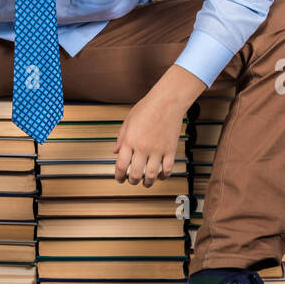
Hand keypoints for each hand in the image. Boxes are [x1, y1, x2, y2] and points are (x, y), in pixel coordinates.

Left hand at [113, 65, 205, 187]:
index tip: (119, 179)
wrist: (167, 100)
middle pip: (135, 174)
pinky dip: (164, 176)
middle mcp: (143, 147)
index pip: (121, 165)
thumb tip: (114, 152)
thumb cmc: (147, 107)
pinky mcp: (170, 149)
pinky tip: (161, 176)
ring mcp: (157, 149)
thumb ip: (121, 137)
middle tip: (132, 181)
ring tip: (146, 183)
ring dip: (148, 183)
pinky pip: (168, 169)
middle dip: (132, 181)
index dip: (118, 176)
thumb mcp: (128, 120)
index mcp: (130, 140)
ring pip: (152, 175)